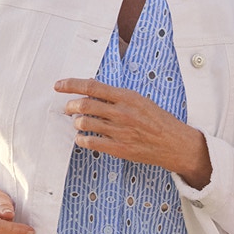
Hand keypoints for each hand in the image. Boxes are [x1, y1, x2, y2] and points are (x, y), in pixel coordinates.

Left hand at [54, 78, 212, 188]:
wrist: (175, 144)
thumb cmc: (160, 121)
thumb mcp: (141, 101)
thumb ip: (118, 96)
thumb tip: (94, 90)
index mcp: (127, 97)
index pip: (92, 87)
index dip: (71, 84)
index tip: (58, 85)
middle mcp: (121, 113)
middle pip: (83, 105)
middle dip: (70, 106)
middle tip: (67, 108)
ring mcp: (119, 131)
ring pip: (84, 124)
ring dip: (76, 123)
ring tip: (78, 123)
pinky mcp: (118, 148)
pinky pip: (90, 143)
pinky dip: (82, 139)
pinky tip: (83, 138)